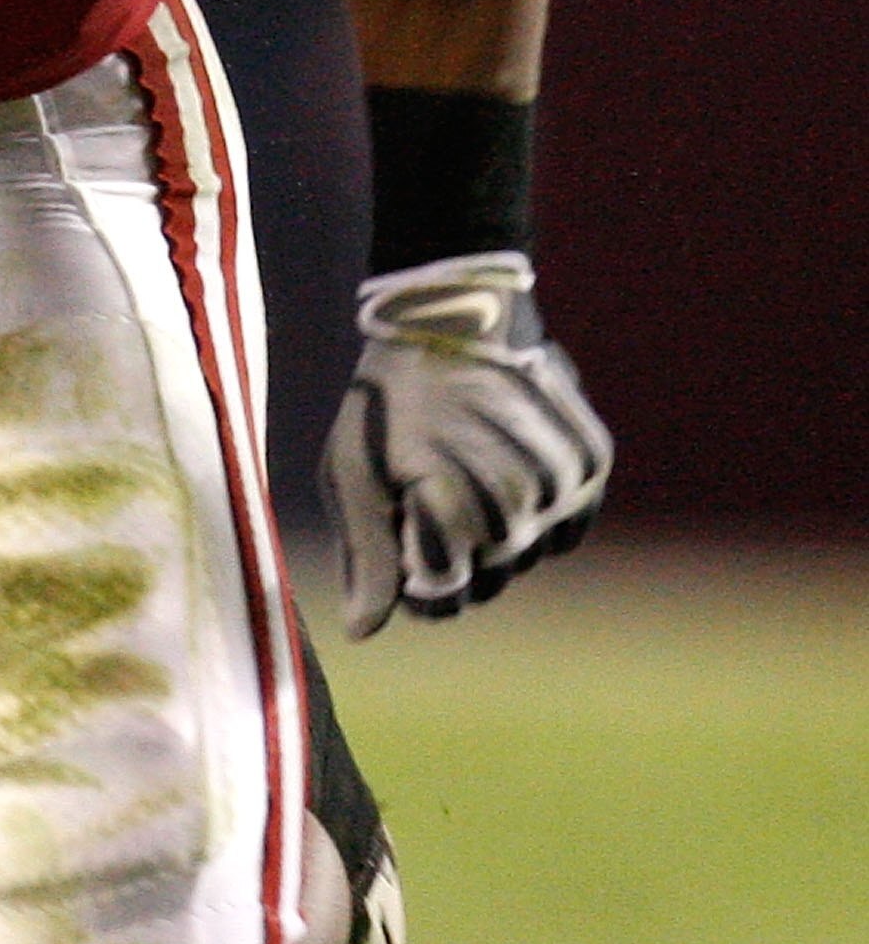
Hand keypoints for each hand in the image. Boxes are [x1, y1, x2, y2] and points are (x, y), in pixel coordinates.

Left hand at [321, 251, 611, 640]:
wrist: (450, 312)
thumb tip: (365, 632)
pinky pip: (567, 526)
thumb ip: (366, 555)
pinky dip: (538, 508)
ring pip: (529, 554)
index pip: (442, 601)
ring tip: (465, 464)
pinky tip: (505, 460)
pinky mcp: (590, 463)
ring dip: (496, 528)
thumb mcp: (354, 469)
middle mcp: (520, 508)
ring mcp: (562, 486)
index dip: (414, 575)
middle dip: (452, 550)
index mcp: (455, 512)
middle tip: (428, 486)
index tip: (400, 527)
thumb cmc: (387, 395)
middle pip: (487, 581)